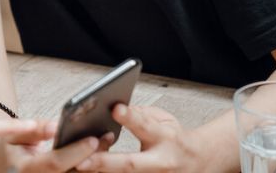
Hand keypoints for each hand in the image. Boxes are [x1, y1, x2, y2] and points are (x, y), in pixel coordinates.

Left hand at [75, 104, 202, 171]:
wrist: (199, 162)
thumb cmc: (174, 138)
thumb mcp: (163, 119)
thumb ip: (140, 115)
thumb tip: (112, 110)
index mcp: (167, 139)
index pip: (146, 126)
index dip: (130, 118)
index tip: (115, 108)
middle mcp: (161, 163)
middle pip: (130, 164)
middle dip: (104, 162)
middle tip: (81, 159)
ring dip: (100, 172)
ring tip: (76, 167)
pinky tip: (87, 171)